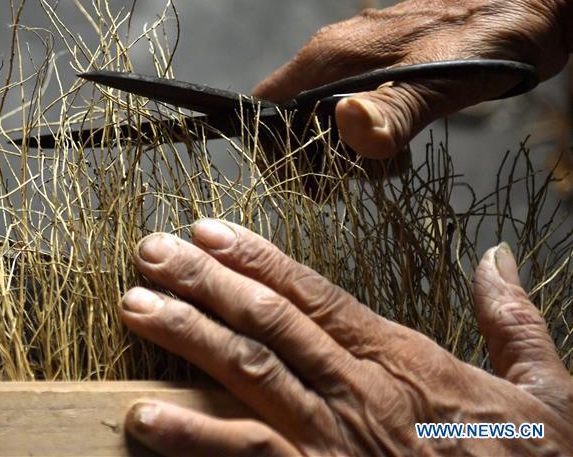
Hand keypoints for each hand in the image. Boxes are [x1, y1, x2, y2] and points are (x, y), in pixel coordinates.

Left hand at [120, 219, 572, 455]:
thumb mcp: (542, 393)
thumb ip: (512, 321)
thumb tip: (495, 259)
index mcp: (402, 360)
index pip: (313, 293)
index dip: (256, 258)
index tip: (208, 231)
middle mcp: (359, 391)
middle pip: (266, 321)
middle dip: (202, 282)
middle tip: (148, 253)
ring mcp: (332, 442)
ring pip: (248, 375)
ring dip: (185, 337)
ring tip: (134, 308)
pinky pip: (247, 455)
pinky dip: (191, 437)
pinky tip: (143, 417)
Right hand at [252, 0, 572, 158]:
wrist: (537, 0)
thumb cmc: (488, 38)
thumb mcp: (440, 82)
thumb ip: (392, 111)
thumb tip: (346, 128)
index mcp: (331, 54)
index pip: (266, 103)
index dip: (272, 146)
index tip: (305, 180)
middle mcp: (336, 53)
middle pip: (294, 117)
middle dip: (315, 158)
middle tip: (352, 183)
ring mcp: (361, 59)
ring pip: (327, 118)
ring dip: (348, 152)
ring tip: (389, 166)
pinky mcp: (387, 68)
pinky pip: (357, 110)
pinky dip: (371, 137)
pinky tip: (403, 148)